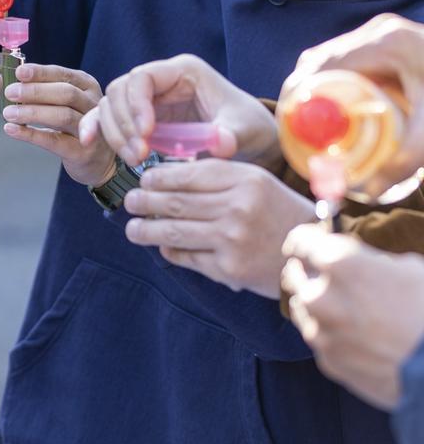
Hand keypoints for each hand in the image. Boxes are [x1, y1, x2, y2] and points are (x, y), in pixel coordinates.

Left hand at [0, 63, 114, 186]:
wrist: (95, 159)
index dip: (40, 72)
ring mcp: (90, 129)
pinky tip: (12, 130)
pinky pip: (55, 141)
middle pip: (66, 93)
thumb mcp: (51, 103)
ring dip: (33, 112)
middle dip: (35, 91)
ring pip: (63, 116)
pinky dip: (32, 134)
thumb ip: (23, 89)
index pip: (63, 74)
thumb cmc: (71, 125)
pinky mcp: (82, 152)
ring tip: (8, 113)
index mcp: (85, 85)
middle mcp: (92, 104)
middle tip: (9, 92)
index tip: (19, 72)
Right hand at [79, 54, 279, 167]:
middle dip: (124, 124)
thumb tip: (221, 143)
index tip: (146, 134)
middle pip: (120, 91)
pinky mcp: (139, 116)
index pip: (143, 77)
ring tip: (135, 160)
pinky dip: (97, 128)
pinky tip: (87, 142)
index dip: (136, 104)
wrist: (248, 140)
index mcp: (183, 71)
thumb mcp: (245, 131)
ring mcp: (147, 98)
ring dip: (115, 134)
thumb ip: (231, 136)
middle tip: (139, 155)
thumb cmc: (249, 128)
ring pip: (111, 106)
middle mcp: (160, 80)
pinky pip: (108, 117)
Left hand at [124, 160, 312, 297]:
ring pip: (174, 231)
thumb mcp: (258, 183)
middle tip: (130, 202)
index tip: (145, 179)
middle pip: (176, 203)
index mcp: (245, 180)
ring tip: (132, 229)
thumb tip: (168, 176)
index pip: (189, 175)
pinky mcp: (229, 268)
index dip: (159, 177)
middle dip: (145, 202)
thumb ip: (219, 178)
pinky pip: (188, 257)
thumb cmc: (280, 214)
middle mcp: (237, 207)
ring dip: (146, 230)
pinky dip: (171, 251)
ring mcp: (231, 239)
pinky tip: (164, 247)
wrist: (313, 255)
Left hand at [282, 224, 423, 408]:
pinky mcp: (328, 361)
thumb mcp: (409, 269)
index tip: (306, 241)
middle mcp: (319, 296)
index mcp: (339, 264)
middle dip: (306, 271)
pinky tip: (356, 336)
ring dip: (318, 303)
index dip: (304, 239)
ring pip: (304, 309)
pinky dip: (333, 333)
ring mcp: (320, 332)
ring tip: (343, 306)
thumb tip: (364, 265)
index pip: (301, 241)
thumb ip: (373, 263)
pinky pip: (323, 339)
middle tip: (320, 272)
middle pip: (295, 276)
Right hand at [283, 13, 423, 195]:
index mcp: (385, 45)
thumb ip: (403, 161)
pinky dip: (338, 85)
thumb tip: (367, 191)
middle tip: (300, 133)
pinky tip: (342, 109)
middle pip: (318, 63)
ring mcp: (385, 35)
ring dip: (320, 91)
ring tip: (317, 125)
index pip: (318, 67)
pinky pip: (349, 62)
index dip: (296, 97)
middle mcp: (380, 32)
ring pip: (331, 61)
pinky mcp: (391, 44)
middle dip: (304, 98)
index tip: (289, 127)